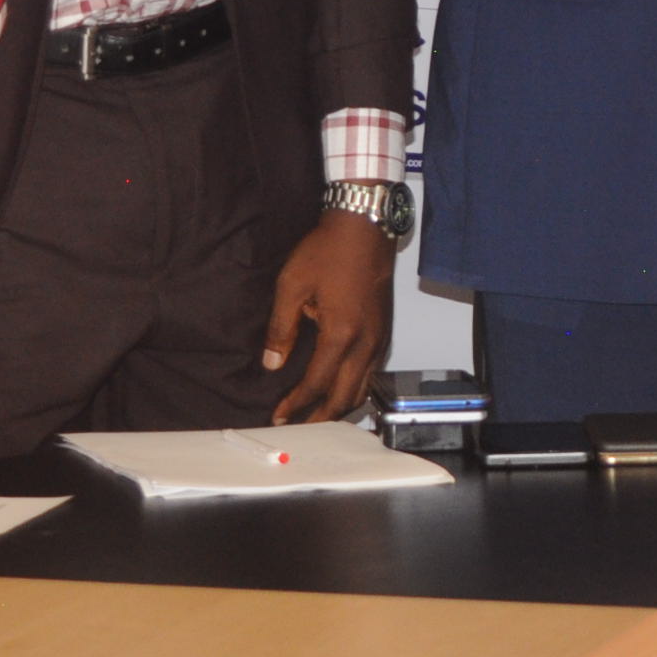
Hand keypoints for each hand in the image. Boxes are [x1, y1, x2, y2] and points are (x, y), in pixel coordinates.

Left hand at [262, 208, 394, 425]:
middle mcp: (365, 342)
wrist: (364, 227)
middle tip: (298, 428)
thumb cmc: (327, 250)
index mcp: (341, 334)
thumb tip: (273, 363)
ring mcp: (379, 337)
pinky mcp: (384, 330)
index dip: (296, 404)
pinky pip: (371, 372)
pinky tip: (338, 387)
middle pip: (345, 397)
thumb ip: (282, 329)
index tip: (278, 416)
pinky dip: (354, 388)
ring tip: (317, 415)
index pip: (317, 384)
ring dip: (340, 406)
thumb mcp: (292, 286)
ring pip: (363, 388)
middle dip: (321, 418)